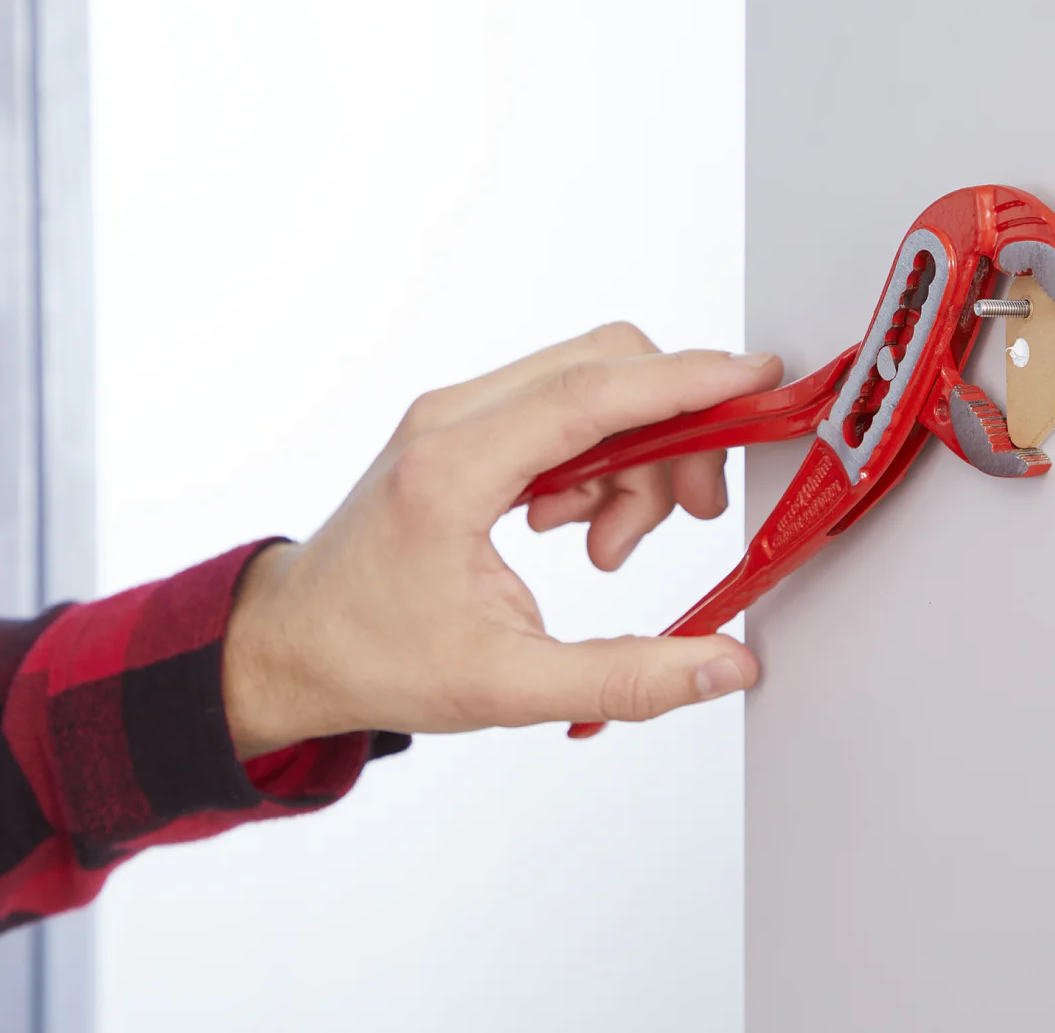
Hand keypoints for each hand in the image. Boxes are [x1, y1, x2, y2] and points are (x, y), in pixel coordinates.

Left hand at [222, 323, 783, 757]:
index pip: (596, 392)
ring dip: (633, 458)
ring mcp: (454, 415)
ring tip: (607, 549)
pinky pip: (562, 409)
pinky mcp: (463, 426)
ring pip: (591, 386)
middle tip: (689, 516)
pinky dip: (597, 459)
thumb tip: (725, 664)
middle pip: (605, 367)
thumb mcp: (509, 687)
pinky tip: (573, 526)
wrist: (295, 645)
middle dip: (674, 432)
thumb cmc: (376, 658)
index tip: (759, 381)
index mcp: (454, 470)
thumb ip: (628, 677)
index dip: (689, 382)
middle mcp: (452, 419)